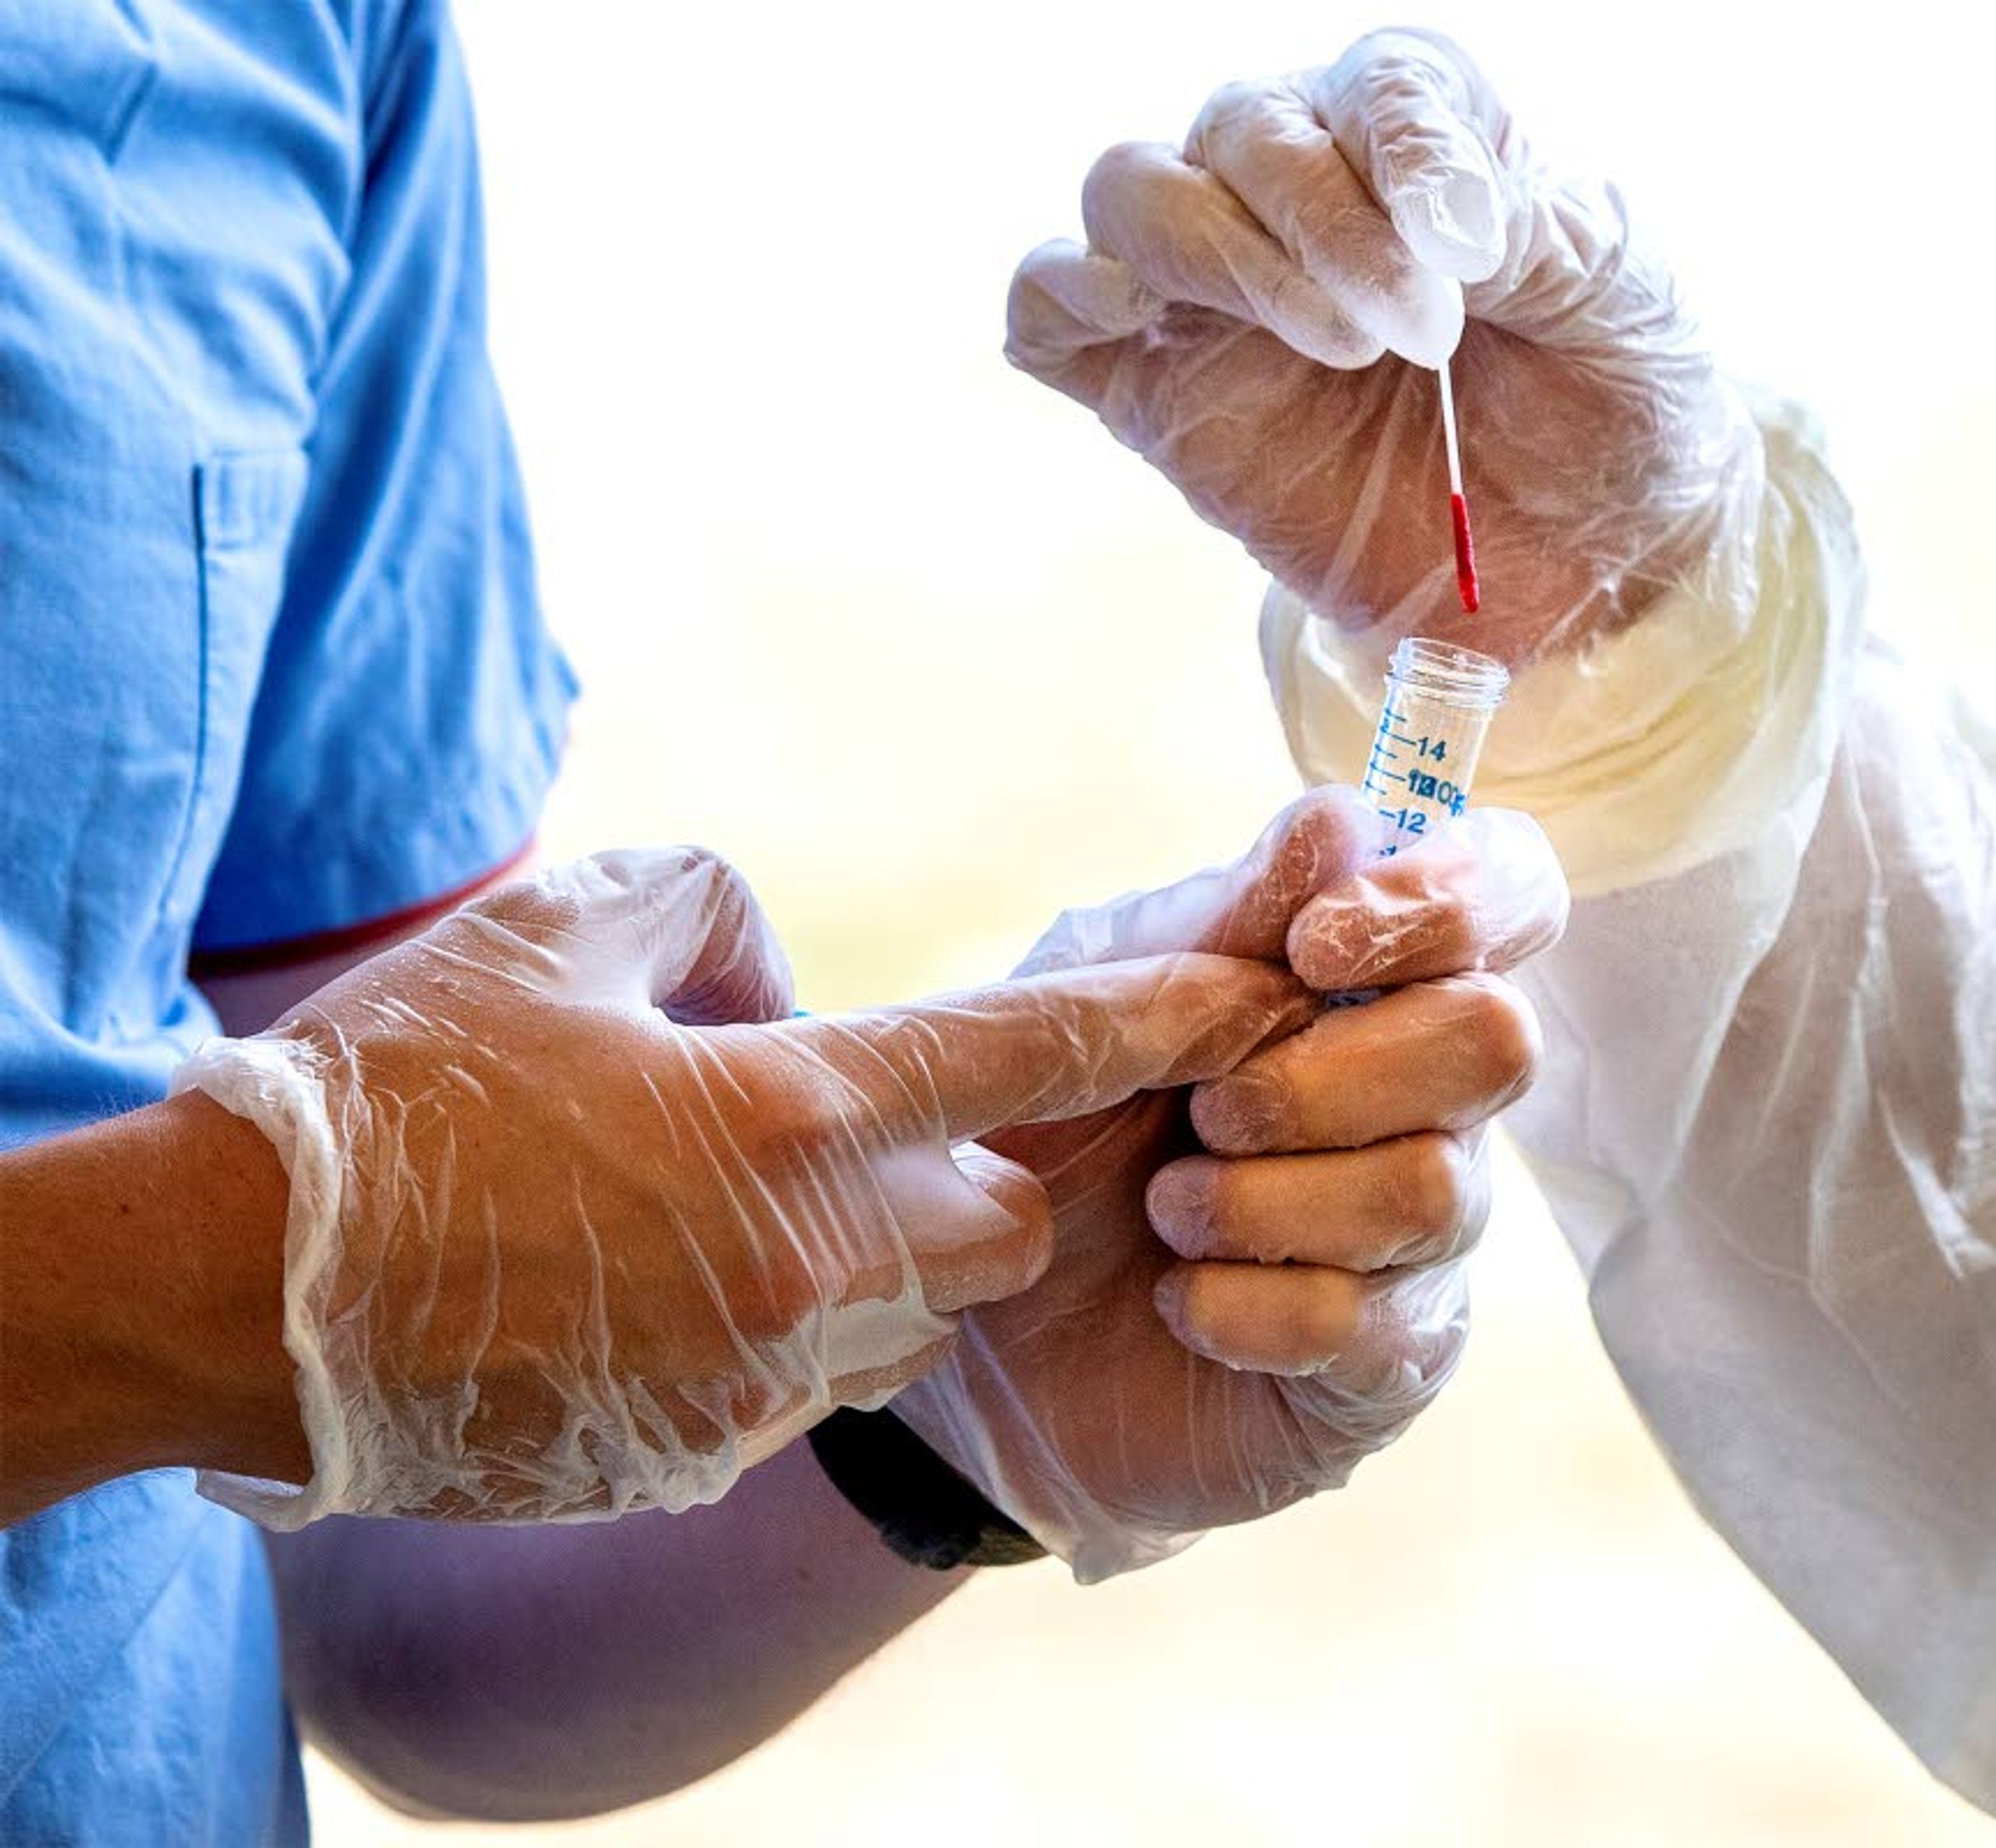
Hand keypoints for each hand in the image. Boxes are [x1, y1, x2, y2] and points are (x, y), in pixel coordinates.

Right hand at [177, 847, 1310, 1527]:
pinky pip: (799, 1386)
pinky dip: (772, 1331)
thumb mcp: (561, 927)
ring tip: (724, 1206)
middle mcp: (806, 1261)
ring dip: (871, 1257)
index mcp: (788, 1115)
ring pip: (906, 1314)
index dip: (1159, 1014)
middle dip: (983, 1176)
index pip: (1029, 1050)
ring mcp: (757, 1379)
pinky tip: (652, 1289)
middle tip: (875, 1134)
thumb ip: (719, 915)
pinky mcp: (698, 1455)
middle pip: (1004, 1223)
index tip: (1257, 991)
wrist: (242, 1296)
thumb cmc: (400, 1088)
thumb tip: (787, 984)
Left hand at [893, 789, 1569, 1578]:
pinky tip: (1182, 1303)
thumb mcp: (1096, 1001)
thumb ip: (1219, 920)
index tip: (1315, 945)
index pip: (1510, 889)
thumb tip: (1342, 819)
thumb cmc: (1054, 1131)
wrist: (983, 1333)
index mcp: (1378, 976)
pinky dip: (1246, 1307)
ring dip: (1265, 1199)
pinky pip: (1369, 1320)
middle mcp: (1434, 1095)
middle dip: (1327, 1074)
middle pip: (1496, 1040)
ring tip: (1170, 1209)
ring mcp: (1430, 1234)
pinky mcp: (1396, 1359)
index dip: (1447, 900)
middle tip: (1205, 1107)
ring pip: (1433, 1189)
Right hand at [1007, 29, 1756, 660]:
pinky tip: (1142, 322)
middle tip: (1423, 334)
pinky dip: (1065, 294)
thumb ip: (1536, 234)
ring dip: (1217, 249)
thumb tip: (1436, 222)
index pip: (1381, 85)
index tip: (1472, 253)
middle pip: (1243, 127)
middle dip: (1326, 222)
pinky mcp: (1155, 393)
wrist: (1587, 568)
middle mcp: (1303, 195)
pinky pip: (1050, 308)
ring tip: (1338, 347)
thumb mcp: (1617, 307)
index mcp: (1423, 145)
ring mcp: (1216, 295)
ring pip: (1132, 190)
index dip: (1410, 149)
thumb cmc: (1610, 410)